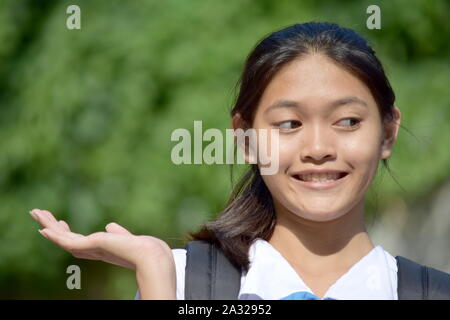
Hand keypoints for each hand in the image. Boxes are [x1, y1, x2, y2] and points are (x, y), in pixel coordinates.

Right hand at [29, 208, 172, 270]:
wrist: (149, 253)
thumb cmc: (142, 248)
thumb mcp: (125, 237)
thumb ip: (117, 233)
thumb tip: (110, 225)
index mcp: (100, 248)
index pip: (78, 241)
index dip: (68, 232)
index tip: (61, 221)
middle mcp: (92, 250)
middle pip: (66, 238)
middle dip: (52, 227)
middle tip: (39, 214)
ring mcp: (90, 249)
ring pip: (63, 238)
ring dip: (49, 225)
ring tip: (36, 213)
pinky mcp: (91, 246)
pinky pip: (67, 241)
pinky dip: (55, 236)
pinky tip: (44, 229)